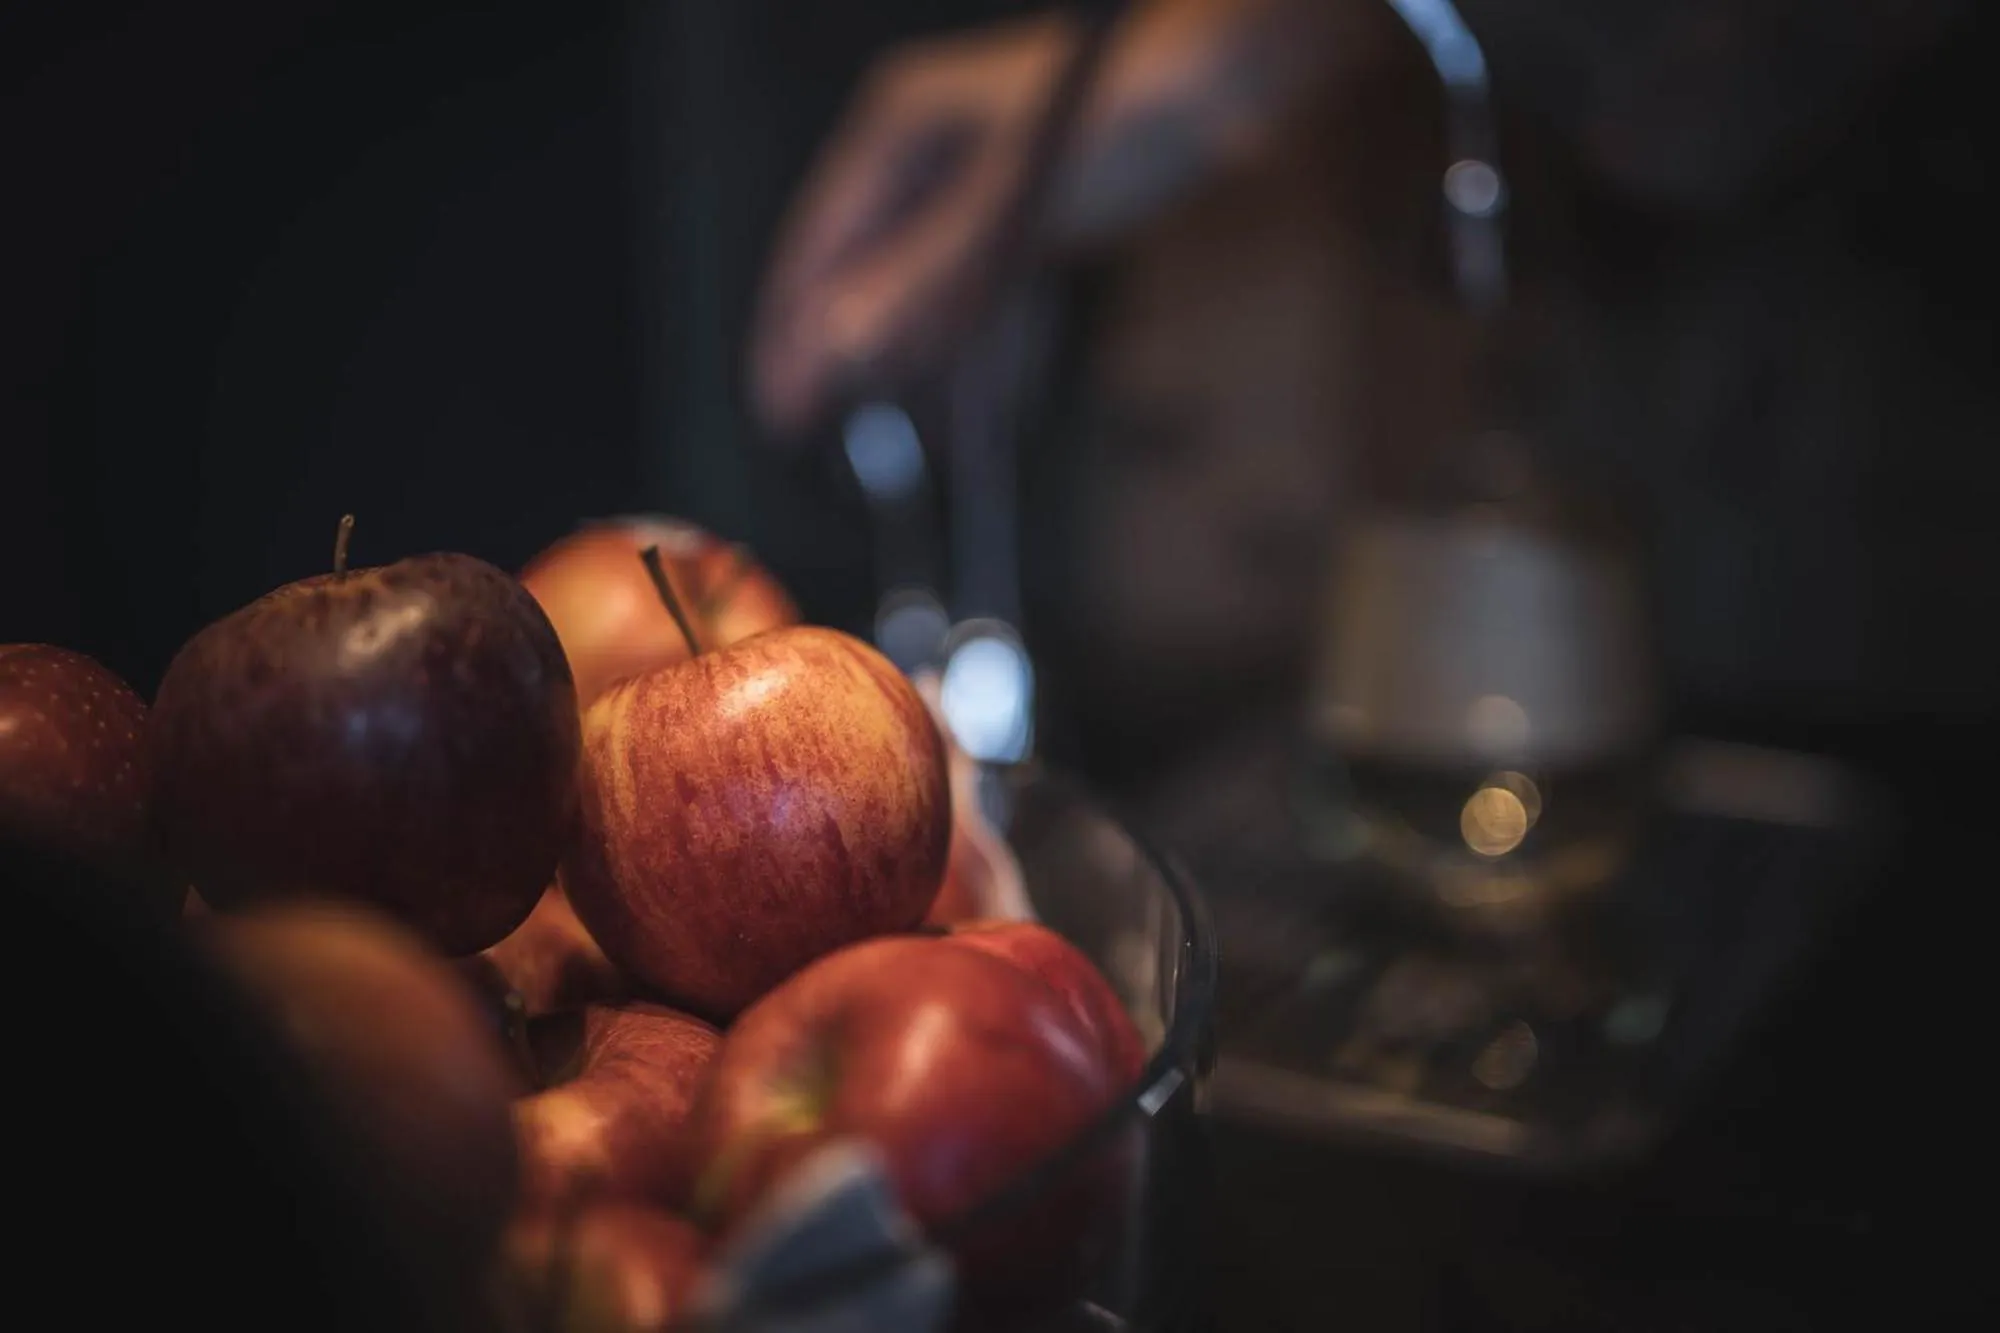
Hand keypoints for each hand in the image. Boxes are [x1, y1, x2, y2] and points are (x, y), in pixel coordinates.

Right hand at [748, 1, 1324, 437]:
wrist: (1228, 78)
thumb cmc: (1120, 110)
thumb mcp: (1009, 201)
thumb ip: (922, 274)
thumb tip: (841, 342)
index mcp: (898, 131)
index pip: (818, 244)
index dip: (792, 329)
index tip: (777, 400)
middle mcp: (927, 156)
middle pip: (863, 272)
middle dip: (840, 354)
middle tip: (808, 431)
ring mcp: (979, 186)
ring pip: (926, 292)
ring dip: (913, 363)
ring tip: (893, 438)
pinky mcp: (1030, 213)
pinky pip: (990, 294)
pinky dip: (986, 347)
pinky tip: (983, 400)